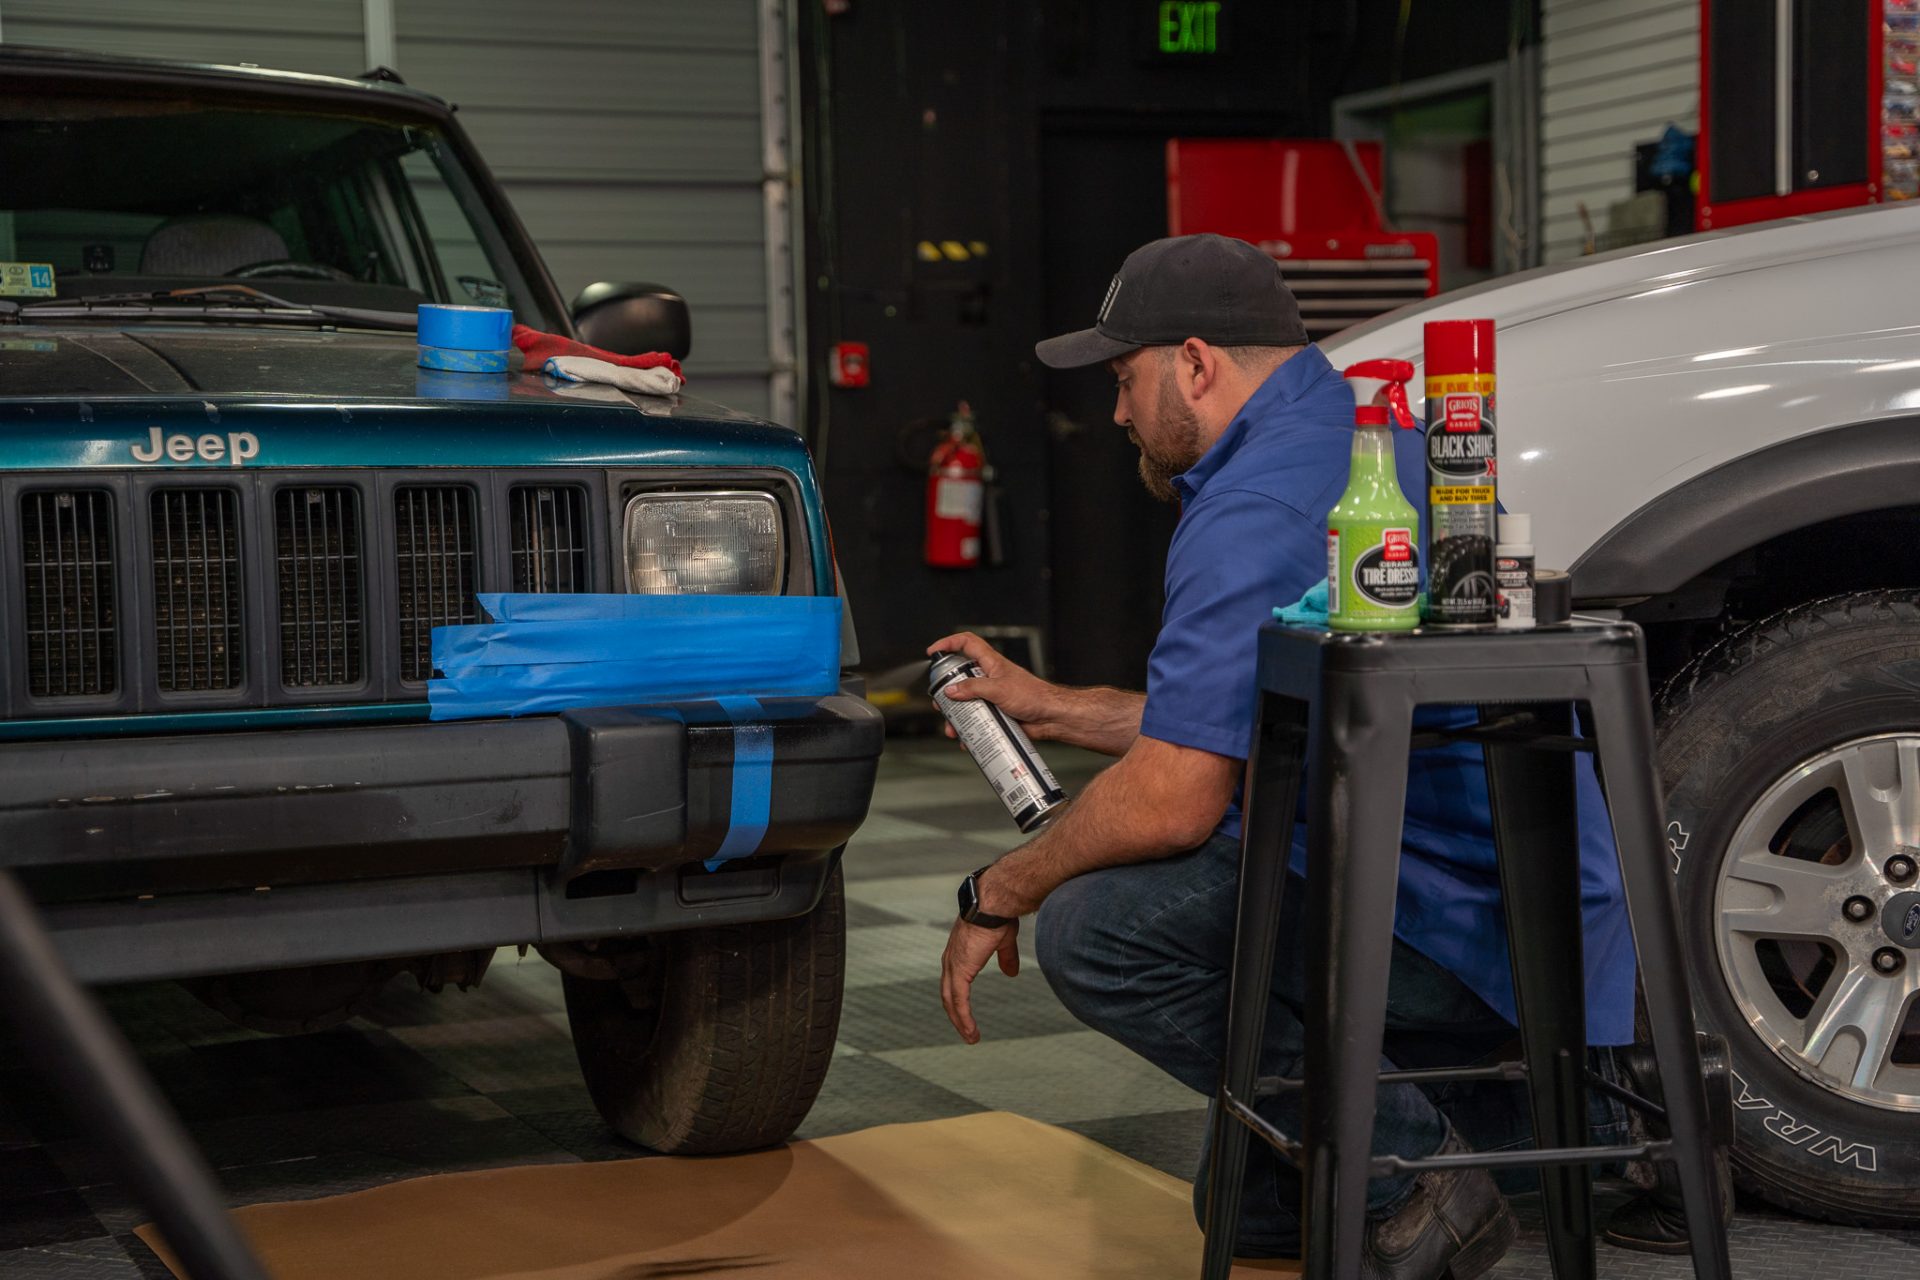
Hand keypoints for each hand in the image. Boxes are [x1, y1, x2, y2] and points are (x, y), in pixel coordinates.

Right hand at [926, 631, 1070, 741]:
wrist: (1050, 717)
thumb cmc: (1034, 696)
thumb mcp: (999, 689)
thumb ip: (973, 688)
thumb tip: (952, 690)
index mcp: (991, 663)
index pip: (967, 643)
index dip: (949, 643)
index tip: (934, 652)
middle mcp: (989, 677)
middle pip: (960, 677)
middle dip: (947, 690)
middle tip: (940, 701)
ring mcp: (991, 696)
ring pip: (966, 702)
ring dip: (956, 715)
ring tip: (953, 726)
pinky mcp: (995, 713)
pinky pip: (976, 719)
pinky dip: (969, 729)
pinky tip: (967, 738)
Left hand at [940, 914, 1019, 1043]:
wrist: (995, 903)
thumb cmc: (999, 915)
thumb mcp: (1003, 940)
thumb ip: (1005, 957)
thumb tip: (1011, 974)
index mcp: (960, 952)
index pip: (953, 980)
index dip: (958, 997)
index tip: (965, 1012)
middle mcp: (951, 959)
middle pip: (948, 994)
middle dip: (956, 1014)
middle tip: (966, 1031)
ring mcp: (953, 966)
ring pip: (951, 1001)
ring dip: (960, 1021)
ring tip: (971, 1038)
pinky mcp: (960, 971)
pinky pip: (959, 1001)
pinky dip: (963, 1019)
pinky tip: (971, 1032)